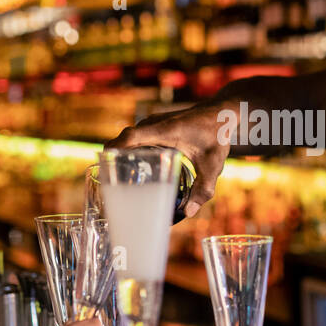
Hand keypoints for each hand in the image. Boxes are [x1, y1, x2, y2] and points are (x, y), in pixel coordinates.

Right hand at [106, 101, 229, 217]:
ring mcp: (155, 123)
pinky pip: (136, 136)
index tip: (104, 163)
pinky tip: (131, 167)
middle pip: (125, 138)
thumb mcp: (213, 165)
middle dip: (112, 156)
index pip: (132, 136)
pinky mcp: (156, 126)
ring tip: (114, 177)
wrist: (221, 113)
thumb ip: (203, 189)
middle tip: (108, 182)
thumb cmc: (218, 136)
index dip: (115, 148)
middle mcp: (156, 124)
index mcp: (166, 131)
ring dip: (119, 152)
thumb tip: (188, 213)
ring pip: (129, 137)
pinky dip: (129, 149)